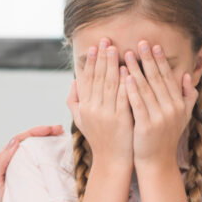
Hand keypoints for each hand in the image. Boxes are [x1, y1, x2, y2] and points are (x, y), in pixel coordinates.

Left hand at [0, 123, 63, 201]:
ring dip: (49, 148)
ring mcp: (22, 177)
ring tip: (64, 143)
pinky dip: (51, 166)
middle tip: (61, 131)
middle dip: (45, 136)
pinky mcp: (31, 188)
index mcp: (2, 162)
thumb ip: (1, 161)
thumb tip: (15, 141)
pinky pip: (42, 172)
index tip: (51, 129)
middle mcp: (12, 167)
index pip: (20, 141)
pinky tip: (61, 164)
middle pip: (30, 145)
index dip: (36, 132)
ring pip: (37, 157)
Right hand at [66, 37, 132, 170]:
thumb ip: (74, 101)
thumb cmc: (99, 139)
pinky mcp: (120, 119)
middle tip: (106, 40)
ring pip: (109, 85)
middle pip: (97, 78)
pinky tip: (128, 70)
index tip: (94, 47)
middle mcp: (93, 109)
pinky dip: (124, 82)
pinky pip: (122, 96)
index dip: (90, 63)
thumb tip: (73, 82)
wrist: (112, 161)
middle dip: (101, 58)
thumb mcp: (81, 121)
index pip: (86, 80)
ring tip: (116, 48)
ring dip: (112, 65)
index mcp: (84, 107)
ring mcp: (107, 114)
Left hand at [123, 40, 196, 168]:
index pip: (168, 77)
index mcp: (178, 104)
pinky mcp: (147, 126)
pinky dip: (131, 90)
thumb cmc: (165, 137)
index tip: (153, 45)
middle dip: (148, 59)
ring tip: (126, 55)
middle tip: (140, 42)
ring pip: (146, 89)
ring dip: (136, 70)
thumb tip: (187, 76)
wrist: (157, 162)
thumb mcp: (181, 116)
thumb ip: (187, 96)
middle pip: (157, 79)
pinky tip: (125, 77)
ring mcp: (160, 117)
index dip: (160, 60)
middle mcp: (171, 108)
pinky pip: (138, 104)